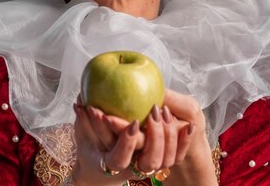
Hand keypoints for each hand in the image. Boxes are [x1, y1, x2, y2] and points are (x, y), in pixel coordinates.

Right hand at [72, 90, 198, 184]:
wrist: (103, 171)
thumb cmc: (92, 148)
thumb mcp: (84, 133)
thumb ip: (83, 117)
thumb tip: (81, 99)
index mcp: (112, 162)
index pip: (121, 157)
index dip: (128, 141)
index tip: (133, 123)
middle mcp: (133, 168)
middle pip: (150, 159)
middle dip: (155, 136)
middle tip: (155, 111)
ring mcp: (150, 166)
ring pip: (165, 159)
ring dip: (168, 135)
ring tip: (166, 112)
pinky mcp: (162, 161)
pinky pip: (176, 155)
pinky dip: (183, 141)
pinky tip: (188, 125)